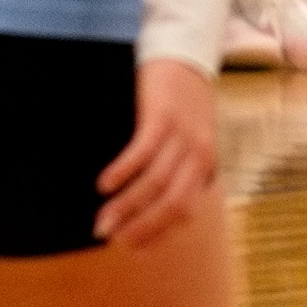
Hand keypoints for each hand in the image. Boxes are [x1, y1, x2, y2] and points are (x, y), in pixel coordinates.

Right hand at [97, 59, 221, 246]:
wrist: (185, 55)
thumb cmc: (178, 106)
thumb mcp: (185, 142)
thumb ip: (173, 172)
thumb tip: (146, 211)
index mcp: (204, 164)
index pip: (184, 211)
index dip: (157, 234)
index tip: (130, 251)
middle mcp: (200, 152)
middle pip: (173, 202)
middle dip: (141, 226)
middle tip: (109, 238)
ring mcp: (184, 134)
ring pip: (157, 182)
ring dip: (127, 206)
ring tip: (102, 221)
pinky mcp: (164, 115)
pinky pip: (144, 151)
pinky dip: (124, 171)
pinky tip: (104, 184)